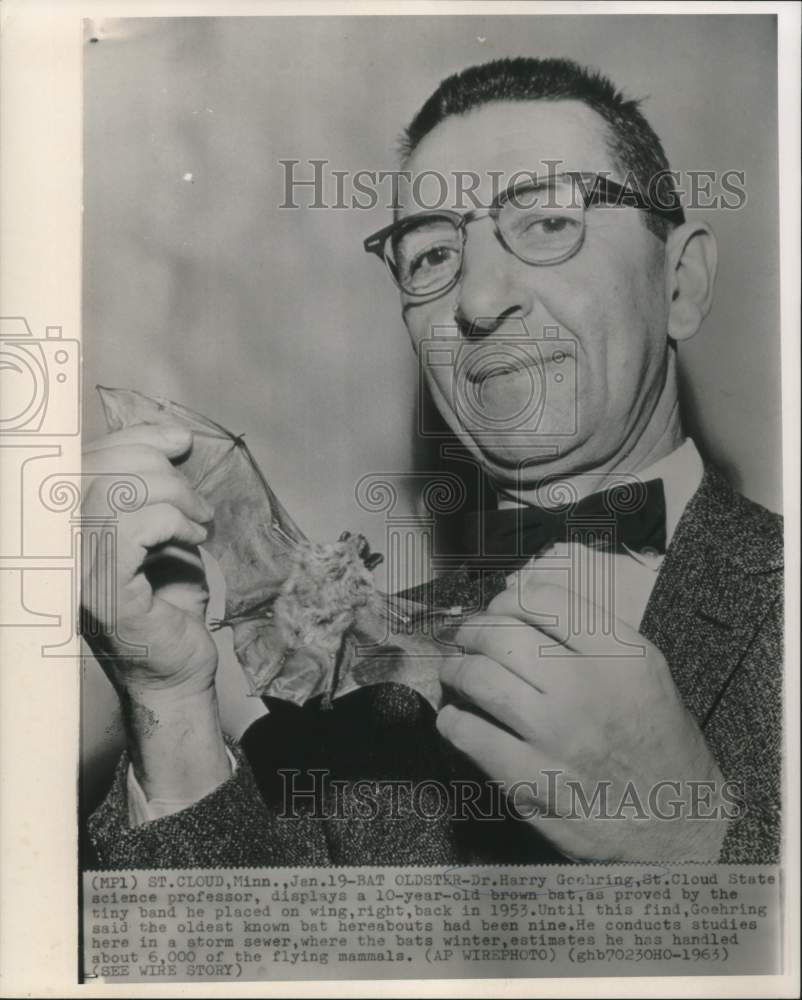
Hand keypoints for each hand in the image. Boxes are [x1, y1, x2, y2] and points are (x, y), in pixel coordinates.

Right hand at [81, 423, 229, 799]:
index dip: (134, 438)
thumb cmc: (168, 603)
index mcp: (64, 527)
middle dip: (160, 469)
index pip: (84, 459)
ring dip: (173, 495)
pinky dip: (175, 521)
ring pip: (115, 493)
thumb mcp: (163, 531)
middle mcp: (56, 548)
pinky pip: (133, 527)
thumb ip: (154, 486)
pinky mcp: (101, 590)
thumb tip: (173, 437)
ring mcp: (73, 570)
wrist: (178, 670)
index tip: (179, 441)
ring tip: (200, 520)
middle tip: (197, 502)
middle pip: (97, 468)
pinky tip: (194, 538)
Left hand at [436, 582, 728, 860]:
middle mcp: (587, 687)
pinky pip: (471, 736)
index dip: (509, 598)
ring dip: (456, 670)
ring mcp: (556, 735)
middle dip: (473, 631)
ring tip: (455, 672)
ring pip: (479, 679)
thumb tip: (521, 599)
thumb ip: (591, 633)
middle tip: (467, 639)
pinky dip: (454, 721)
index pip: (544, 600)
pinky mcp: (532, 781)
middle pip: (502, 635)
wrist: (681, 827)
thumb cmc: (660, 744)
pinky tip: (457, 719)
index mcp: (621, 655)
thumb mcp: (646, 672)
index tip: (500, 608)